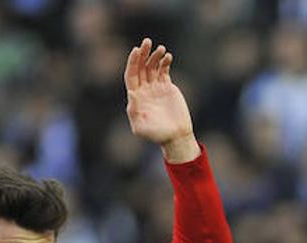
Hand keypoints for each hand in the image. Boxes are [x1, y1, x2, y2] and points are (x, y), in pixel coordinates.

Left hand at [124, 38, 195, 160]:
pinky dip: (165, 63)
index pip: (131, 74)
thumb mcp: (141, 128)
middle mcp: (144, 89)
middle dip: (143, 54)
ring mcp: (156, 88)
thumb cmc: (157, 135)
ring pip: (152, 67)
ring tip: (161, 49)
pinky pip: (164, 71)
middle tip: (147, 42)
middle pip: (141, 67)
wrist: (175, 136)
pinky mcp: (167, 87)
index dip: (133, 62)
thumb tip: (131, 92)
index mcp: (136, 96)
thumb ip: (134, 112)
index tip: (136, 51)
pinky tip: (168, 56)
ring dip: (155, 56)